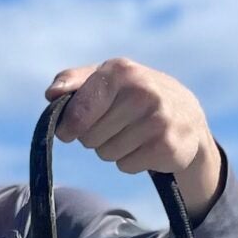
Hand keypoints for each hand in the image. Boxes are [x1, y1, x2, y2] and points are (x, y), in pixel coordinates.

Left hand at [45, 59, 220, 214]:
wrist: (186, 116)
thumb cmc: (134, 96)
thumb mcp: (107, 79)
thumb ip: (74, 81)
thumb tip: (51, 93)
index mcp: (121, 71)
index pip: (77, 111)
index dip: (69, 126)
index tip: (68, 131)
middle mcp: (141, 92)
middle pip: (89, 137)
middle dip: (96, 136)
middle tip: (116, 125)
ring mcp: (157, 119)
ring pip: (107, 153)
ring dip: (113, 149)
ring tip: (133, 134)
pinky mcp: (167, 146)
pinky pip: (126, 165)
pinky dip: (131, 161)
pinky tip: (146, 146)